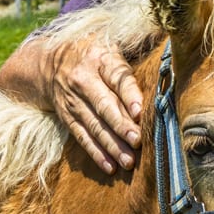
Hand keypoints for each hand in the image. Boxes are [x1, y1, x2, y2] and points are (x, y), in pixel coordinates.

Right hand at [46, 36, 143, 173]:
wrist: (49, 64)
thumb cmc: (94, 57)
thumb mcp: (109, 48)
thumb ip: (131, 64)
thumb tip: (163, 82)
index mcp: (100, 59)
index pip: (117, 78)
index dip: (129, 96)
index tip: (140, 113)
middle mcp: (83, 80)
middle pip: (104, 105)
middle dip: (121, 126)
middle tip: (138, 141)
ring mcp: (73, 101)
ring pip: (95, 126)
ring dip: (112, 146)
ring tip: (129, 161)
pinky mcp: (67, 118)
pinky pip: (82, 137)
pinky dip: (96, 153)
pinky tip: (110, 166)